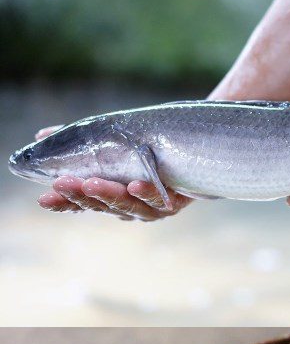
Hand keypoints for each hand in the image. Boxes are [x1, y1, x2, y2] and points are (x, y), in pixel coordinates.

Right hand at [32, 125, 190, 221]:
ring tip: (92, 182)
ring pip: (127, 205)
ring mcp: (150, 208)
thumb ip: (82, 143)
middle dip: (81, 195)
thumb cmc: (147, 154)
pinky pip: (160, 199)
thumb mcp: (113, 146)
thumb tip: (41, 135)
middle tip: (63, 183)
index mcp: (109, 198)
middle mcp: (128, 208)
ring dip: (109, 194)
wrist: (193, 155)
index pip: (81, 204)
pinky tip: (135, 184)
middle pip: (101, 205)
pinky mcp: (173, 202)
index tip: (44, 198)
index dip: (63, 203)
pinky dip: (147, 192)